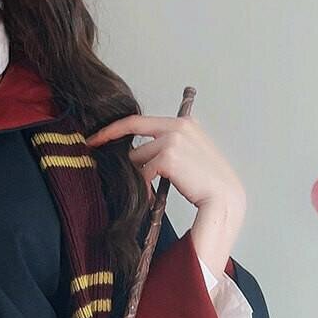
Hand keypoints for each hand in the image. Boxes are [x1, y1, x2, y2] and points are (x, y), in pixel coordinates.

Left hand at [83, 111, 247, 255]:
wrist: (224, 198)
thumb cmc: (207, 182)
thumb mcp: (191, 154)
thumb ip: (169, 145)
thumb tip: (136, 153)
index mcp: (184, 123)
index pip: (139, 120)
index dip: (113, 128)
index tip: (95, 137)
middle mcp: (178, 126)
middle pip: (132, 134)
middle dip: (114, 146)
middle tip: (94, 151)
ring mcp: (173, 140)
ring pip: (137, 157)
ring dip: (140, 174)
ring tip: (154, 188)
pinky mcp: (168, 157)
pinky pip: (142, 172)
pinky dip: (144, 186)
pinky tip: (155, 194)